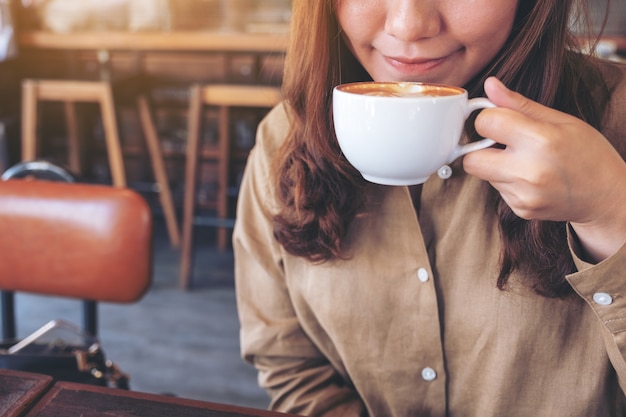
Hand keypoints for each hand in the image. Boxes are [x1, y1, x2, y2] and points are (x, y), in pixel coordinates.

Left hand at [463, 77, 625, 261]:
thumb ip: (519, 104)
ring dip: (495, 165)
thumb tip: (490, 84)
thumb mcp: (561, 120)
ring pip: (483, 175)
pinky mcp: (520, 209)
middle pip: (471, 159)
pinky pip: (497, 190)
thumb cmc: (587, 152)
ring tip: (524, 161)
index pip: (485, 123)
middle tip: (502, 143)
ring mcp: (523, 195)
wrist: (606, 197)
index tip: (500, 120)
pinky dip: (507, 181)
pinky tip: (530, 178)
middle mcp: (528, 171)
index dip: (488, 118)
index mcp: (540, 140)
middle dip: (480, 148)